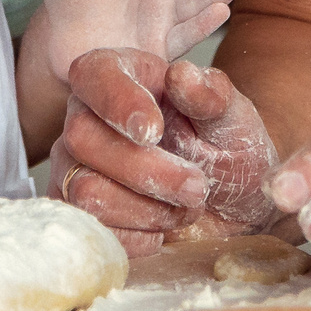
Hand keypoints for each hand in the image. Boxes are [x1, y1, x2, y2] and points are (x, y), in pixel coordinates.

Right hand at [49, 49, 277, 257]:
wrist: (233, 202)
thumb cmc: (227, 147)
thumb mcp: (233, 118)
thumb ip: (212, 96)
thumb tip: (183, 75)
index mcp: (122, 74)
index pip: (96, 75)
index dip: (118, 103)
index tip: (155, 131)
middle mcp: (89, 115)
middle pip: (82, 138)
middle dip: (146, 170)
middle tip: (197, 186)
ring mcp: (77, 164)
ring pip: (84, 189)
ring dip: (146, 208)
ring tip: (187, 207)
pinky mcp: (80, 209)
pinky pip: (89, 228)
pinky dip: (136, 236)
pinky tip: (164, 227)